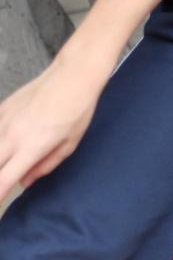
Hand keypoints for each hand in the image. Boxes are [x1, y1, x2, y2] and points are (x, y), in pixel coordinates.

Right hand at [0, 66, 102, 195]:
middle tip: (2, 184)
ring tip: (8, 160)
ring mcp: (3, 121)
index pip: (2, 180)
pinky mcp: (1, 109)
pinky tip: (5, 144)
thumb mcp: (70, 143)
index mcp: (31, 148)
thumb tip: (24, 182)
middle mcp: (11, 136)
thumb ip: (45, 166)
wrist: (73, 76)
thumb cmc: (77, 109)